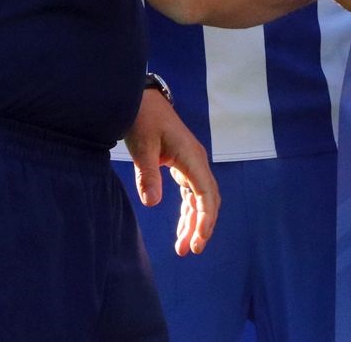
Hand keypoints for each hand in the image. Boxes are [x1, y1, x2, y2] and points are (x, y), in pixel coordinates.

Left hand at [123, 88, 218, 254]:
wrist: (142, 100)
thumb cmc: (143, 120)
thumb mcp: (142, 147)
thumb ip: (148, 175)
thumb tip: (152, 203)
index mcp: (192, 157)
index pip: (206, 194)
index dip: (205, 219)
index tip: (197, 241)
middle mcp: (197, 161)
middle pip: (208, 199)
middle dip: (202, 226)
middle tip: (189, 250)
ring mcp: (192, 163)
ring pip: (200, 198)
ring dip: (194, 222)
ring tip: (183, 247)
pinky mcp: (184, 165)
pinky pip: (191, 193)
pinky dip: (188, 211)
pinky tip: (182, 228)